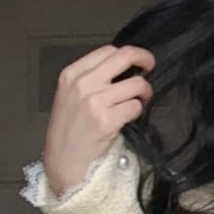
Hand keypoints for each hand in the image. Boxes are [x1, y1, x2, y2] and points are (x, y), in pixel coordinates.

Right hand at [42, 44, 155, 196]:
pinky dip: (138, 111)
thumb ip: (90, 80)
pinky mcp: (106, 120)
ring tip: (140, 101)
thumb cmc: (68, 133)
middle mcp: (82, 84)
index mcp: (71, 74)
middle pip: (124, 57)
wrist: (62, 162)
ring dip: (144, 92)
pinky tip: (131, 118)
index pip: (108, 51)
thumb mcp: (69, 97)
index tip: (136, 62)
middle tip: (150, 67)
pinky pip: (135, 107)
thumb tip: (122, 71)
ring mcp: (94, 101)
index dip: (128, 54)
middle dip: (144, 59)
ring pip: (136, 84)